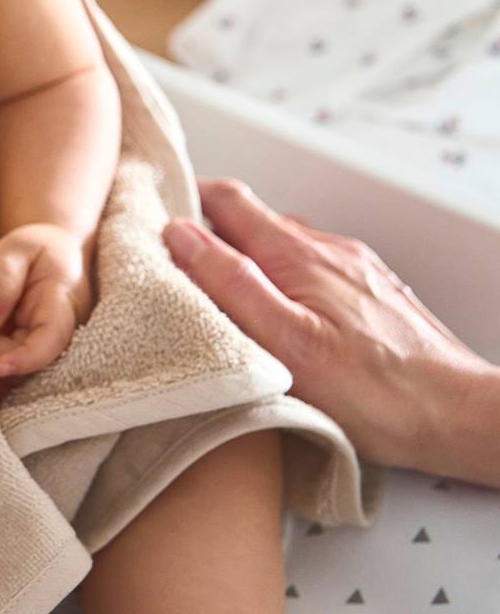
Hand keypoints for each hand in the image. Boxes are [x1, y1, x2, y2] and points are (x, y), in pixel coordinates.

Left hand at [0, 222, 91, 390]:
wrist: (56, 256)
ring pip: (17, 377)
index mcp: (63, 305)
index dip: (26, 359)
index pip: (51, 340)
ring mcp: (49, 352)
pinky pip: (11, 379)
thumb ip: (1, 280)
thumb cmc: (35, 250)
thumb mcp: (15, 250)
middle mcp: (63, 337)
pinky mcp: (33, 361)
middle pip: (27, 365)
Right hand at [162, 177, 494, 474]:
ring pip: (286, 246)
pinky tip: (287, 321)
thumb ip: (230, 282)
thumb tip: (180, 233)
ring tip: (229, 299)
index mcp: (297, 253)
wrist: (459, 415)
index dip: (187, 198)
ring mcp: (354, 268)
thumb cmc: (377, 393)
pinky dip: (287, 281)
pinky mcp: (373, 292)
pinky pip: (316, 270)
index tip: (154, 214)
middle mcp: (327, 248)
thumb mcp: (285, 342)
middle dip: (213, 234)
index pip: (228, 198)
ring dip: (252, 259)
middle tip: (179, 267)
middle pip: (255, 220)